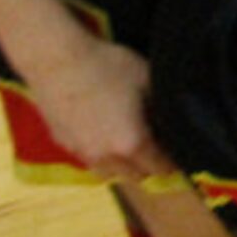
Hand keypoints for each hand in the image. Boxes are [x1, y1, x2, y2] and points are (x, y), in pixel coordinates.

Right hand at [22, 33, 175, 183]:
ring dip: (125, 165)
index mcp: (131, 144)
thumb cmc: (107, 66)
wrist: (55, 60)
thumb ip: (164, 108)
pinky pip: (90, 160)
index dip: (176, 161)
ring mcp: (82, 153)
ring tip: (133, 142)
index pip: (162, 168)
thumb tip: (176, 122)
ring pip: (111, 173)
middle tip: (160, 145)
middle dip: (152, 166)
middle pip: (138, 176)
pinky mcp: (64, 144)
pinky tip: (106, 132)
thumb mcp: (149, 80)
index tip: (182, 152)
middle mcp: (106, 157)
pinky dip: (103, 155)